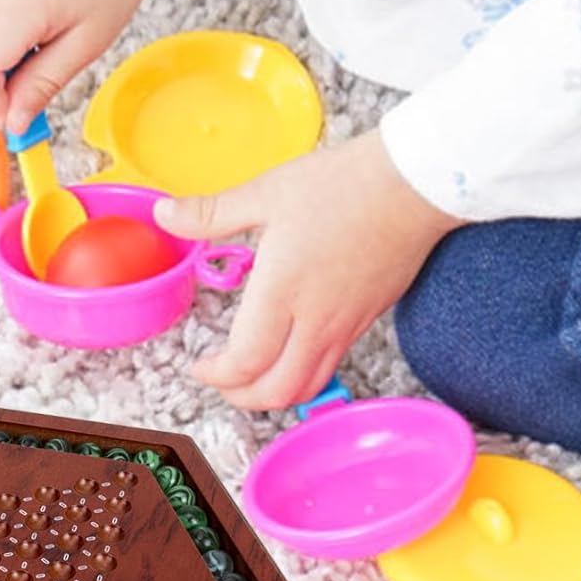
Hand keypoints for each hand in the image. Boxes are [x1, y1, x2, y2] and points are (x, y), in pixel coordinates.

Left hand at [153, 131, 464, 409]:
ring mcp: (344, 326)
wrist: (416, 183)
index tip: (199, 364)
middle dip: (239, 396)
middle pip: (275, 392)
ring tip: (249, 374)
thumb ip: (212, 213)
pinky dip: (300, 376)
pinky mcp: (365, 322)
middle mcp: (315, 321)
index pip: (245, 362)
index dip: (216, 375)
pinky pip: (329, 368)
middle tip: (219, 377)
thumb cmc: (344, 184)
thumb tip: (165, 215)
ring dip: (271, 393)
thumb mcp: (267, 192)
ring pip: (305, 388)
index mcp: (283, 292)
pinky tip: (287, 352)